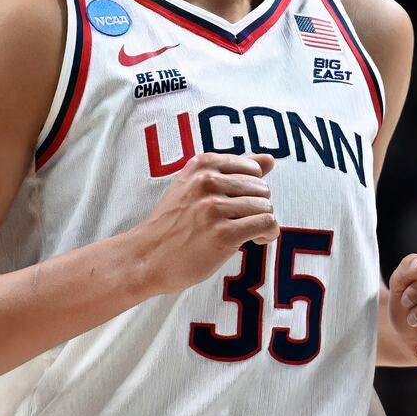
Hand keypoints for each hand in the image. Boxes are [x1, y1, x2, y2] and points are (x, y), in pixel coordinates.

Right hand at [130, 152, 278, 295]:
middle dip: (258, 207)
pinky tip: (253, 241)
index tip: (239, 205)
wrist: (146, 256)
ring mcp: (214, 208)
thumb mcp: (195, 186)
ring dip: (262, 222)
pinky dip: (267, 234)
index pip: (253, 168)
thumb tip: (270, 159)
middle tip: (241, 222)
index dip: (252, 189)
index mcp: (202, 165)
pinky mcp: (223, 234)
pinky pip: (265, 224)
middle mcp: (207, 182)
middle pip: (262, 188)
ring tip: (246, 233)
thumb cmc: (173, 223)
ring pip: (265, 206)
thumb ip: (233, 170)